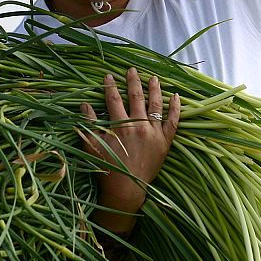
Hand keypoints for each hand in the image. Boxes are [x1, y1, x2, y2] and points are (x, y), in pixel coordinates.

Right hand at [78, 68, 179, 234]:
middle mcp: (138, 126)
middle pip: (136, 97)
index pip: (113, 100)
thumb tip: (84, 105)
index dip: (110, 87)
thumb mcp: (92, 147)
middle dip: (133, 81)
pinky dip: (175, 108)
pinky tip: (176, 96)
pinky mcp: (165, 142)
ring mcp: (154, 133)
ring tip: (154, 78)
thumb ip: (88, 125)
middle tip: (132, 70)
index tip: (108, 75)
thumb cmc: (107, 170)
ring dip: (155, 89)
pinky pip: (173, 122)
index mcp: (120, 127)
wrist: (127, 190)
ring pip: (156, 105)